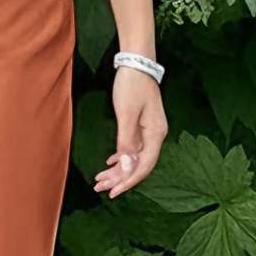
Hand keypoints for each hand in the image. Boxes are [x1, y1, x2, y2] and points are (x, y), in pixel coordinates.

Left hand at [94, 68, 166, 198]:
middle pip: (139, 164)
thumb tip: (126, 165)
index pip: (144, 166)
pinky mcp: (142, 125)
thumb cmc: (132, 84)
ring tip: (100, 179)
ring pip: (134, 157)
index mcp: (155, 134)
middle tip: (100, 188)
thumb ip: (126, 141)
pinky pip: (132, 147)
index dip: (128, 180)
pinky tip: (110, 162)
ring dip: (118, 169)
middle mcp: (155, 135)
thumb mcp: (126, 113)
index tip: (113, 192)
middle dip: (119, 178)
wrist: (137, 63)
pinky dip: (120, 156)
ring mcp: (149, 131)